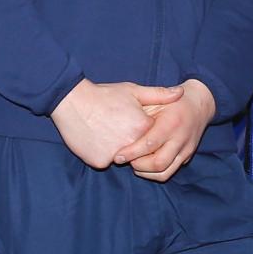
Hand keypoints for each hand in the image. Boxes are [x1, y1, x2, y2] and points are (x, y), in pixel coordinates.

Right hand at [52, 79, 183, 169]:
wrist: (71, 102)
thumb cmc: (104, 95)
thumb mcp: (133, 91)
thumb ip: (159, 95)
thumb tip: (181, 93)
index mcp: (144, 127)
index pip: (153, 138)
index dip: (142, 130)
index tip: (130, 122)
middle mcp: (132, 144)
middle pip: (139, 150)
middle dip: (131, 142)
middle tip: (116, 128)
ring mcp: (116, 155)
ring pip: (122, 158)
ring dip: (117, 150)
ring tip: (105, 132)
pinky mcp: (100, 162)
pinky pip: (105, 161)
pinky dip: (101, 154)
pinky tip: (95, 139)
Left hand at [118, 78, 217, 181]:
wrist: (199, 105)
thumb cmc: (172, 101)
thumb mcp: (157, 98)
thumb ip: (140, 112)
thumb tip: (121, 127)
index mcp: (171, 122)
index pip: (149, 144)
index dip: (131, 153)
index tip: (118, 156)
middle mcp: (180, 138)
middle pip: (158, 163)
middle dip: (138, 165)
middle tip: (125, 160)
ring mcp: (185, 150)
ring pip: (165, 173)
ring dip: (146, 173)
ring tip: (134, 164)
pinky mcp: (187, 157)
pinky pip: (170, 172)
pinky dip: (154, 173)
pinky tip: (144, 167)